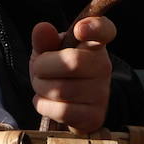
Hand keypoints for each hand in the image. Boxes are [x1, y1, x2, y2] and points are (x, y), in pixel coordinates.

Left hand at [29, 16, 114, 133]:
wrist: (70, 104)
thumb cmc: (58, 71)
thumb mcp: (48, 51)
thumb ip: (44, 40)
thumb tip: (42, 28)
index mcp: (94, 43)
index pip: (104, 30)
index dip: (94, 27)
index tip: (80, 29)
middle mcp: (103, 66)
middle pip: (72, 62)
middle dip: (43, 67)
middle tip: (39, 70)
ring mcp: (101, 93)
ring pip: (61, 89)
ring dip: (41, 88)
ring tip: (43, 86)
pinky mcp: (95, 116)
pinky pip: (62, 110)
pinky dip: (44, 106)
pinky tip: (47, 101)